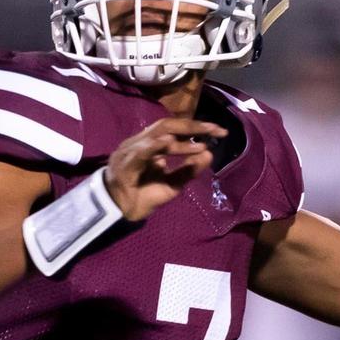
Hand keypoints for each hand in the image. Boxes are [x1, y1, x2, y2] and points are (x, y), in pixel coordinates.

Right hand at [105, 117, 227, 220]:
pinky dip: (152, 146)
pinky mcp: (124, 166)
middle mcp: (139, 142)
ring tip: (201, 140)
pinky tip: (167, 142)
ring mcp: (130, 152)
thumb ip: (188, 169)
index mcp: (149, 144)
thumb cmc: (143, 196)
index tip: (220, 132)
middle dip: (193, 126)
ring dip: (180, 140)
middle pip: (166, 125)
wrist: (120, 214)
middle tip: (215, 129)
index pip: (174, 128)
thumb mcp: (173, 183)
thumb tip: (209, 154)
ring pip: (155, 137)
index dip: (196, 127)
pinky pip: (139, 153)